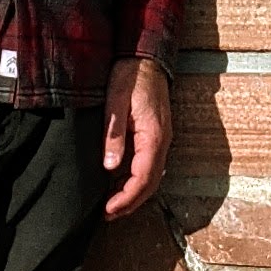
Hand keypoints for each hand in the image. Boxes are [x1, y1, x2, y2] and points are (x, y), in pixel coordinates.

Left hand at [100, 58, 172, 218]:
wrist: (144, 55)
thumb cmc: (129, 75)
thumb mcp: (115, 101)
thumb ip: (114, 134)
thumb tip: (111, 167)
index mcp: (153, 135)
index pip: (143, 178)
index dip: (126, 198)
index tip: (108, 209)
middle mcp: (162, 141)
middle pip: (150, 183)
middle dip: (130, 203)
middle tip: (107, 215)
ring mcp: (161, 138)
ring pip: (152, 176)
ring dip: (134, 194)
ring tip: (112, 205)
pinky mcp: (155, 134)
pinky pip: (149, 165)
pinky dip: (136, 180)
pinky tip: (119, 182)